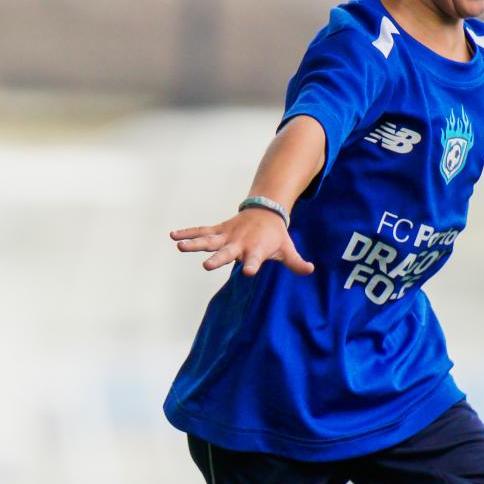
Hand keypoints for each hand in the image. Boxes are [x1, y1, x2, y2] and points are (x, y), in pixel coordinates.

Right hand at [170, 208, 313, 276]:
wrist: (266, 211)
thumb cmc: (276, 236)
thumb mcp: (287, 249)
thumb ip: (296, 262)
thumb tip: (311, 270)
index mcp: (256, 250)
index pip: (255, 260)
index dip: (252, 266)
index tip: (248, 272)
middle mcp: (240, 243)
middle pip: (227, 252)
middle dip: (218, 258)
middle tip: (207, 266)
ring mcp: (228, 235)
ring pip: (209, 240)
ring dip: (194, 243)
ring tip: (179, 247)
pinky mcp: (219, 230)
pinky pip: (201, 231)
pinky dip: (188, 233)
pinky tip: (173, 237)